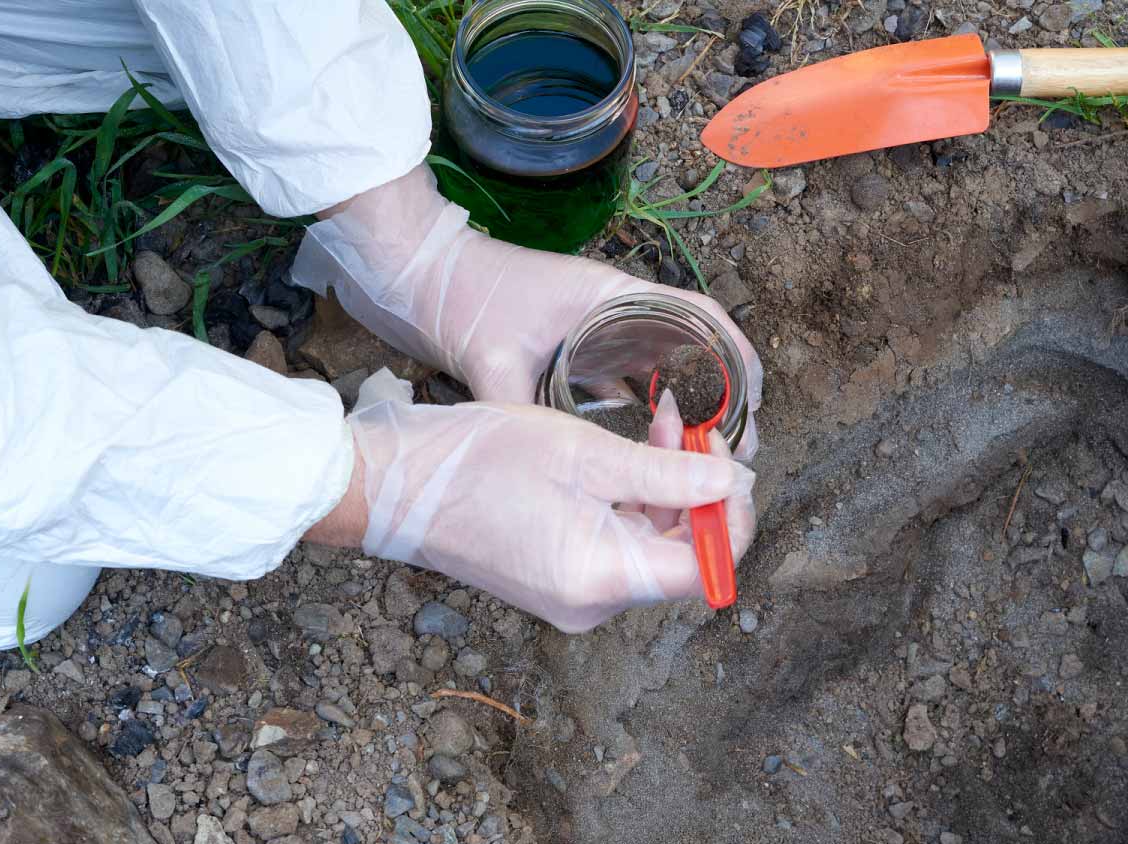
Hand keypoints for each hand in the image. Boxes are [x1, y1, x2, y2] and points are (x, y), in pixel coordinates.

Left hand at [295, 163, 762, 458]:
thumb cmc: (463, 298)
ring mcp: (596, 327)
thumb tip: (552, 463)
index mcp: (613, 295)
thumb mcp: (494, 359)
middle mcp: (615, 308)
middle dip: (719, 392)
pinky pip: (626, 376)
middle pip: (690, 346)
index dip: (738, 356)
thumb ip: (521, 407)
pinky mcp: (576, 345)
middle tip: (734, 446)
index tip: (756, 400)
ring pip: (660, 364)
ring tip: (700, 454)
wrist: (421, 275)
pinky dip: (644, 405)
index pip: (700, 316)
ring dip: (684, 402)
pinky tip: (650, 445)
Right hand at [315, 397, 754, 632]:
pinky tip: (633, 448)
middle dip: (700, 489)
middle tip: (695, 425)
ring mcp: (573, 594)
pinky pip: (616, 540)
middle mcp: (592, 604)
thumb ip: (668, 472)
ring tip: (663, 419)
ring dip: (668, 484)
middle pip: (680, 555)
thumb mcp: (585, 454)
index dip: (732, 518)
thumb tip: (732, 482)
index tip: (734, 464)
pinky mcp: (558, 575)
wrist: (393, 486)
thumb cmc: (476, 463)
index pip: (704, 569)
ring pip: (650, 542)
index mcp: (601, 581)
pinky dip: (633, 497)